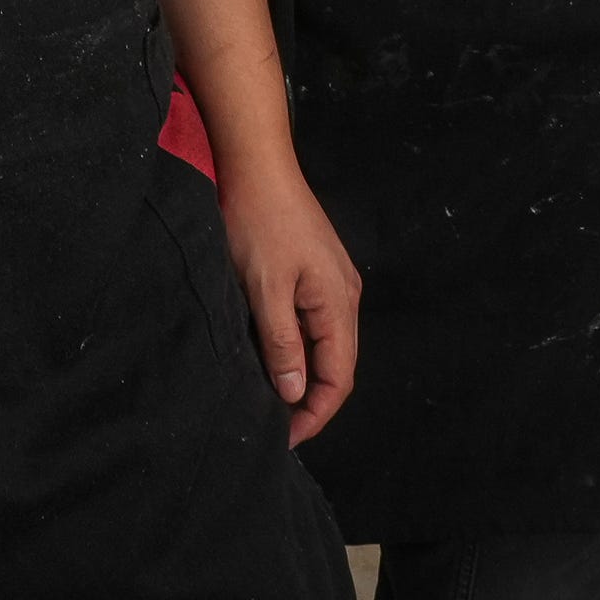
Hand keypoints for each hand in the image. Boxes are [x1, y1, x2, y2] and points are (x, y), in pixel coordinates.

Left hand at [215, 154, 361, 443]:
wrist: (254, 162)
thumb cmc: (258, 220)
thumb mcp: (264, 287)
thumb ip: (282, 343)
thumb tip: (294, 394)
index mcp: (338, 303)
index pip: (337, 378)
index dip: (314, 414)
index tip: (283, 438)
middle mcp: (344, 295)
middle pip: (336, 365)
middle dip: (309, 401)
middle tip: (274, 426)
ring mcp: (331, 281)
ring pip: (324, 345)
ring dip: (302, 374)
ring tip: (270, 399)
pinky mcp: (313, 270)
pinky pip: (313, 323)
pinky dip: (296, 348)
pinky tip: (272, 356)